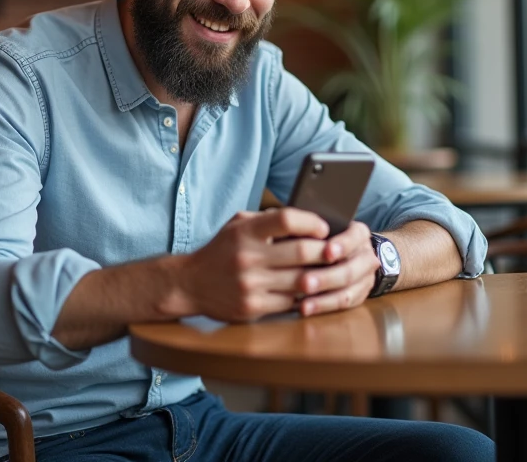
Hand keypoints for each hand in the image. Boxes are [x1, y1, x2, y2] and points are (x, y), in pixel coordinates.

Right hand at [176, 208, 334, 322]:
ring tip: (330, 271)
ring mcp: (250, 285)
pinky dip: (304, 296)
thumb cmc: (221, 251)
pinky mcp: (253, 307)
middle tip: (337, 251)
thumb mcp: (237, 225)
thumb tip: (306, 218)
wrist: (189, 284)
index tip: (324, 228)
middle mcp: (247, 257)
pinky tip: (311, 290)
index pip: (287, 219)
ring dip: (320, 276)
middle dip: (325, 251)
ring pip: (301, 280)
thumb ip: (267, 219)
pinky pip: (291, 302)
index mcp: (245, 232)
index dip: (312, 222)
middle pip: (302, 252)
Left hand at [293, 220, 378, 316]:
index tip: (327, 252)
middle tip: (305, 283)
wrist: (346, 250)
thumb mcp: (323, 226)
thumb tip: (293, 232)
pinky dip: (323, 308)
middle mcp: (366, 257)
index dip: (341, 246)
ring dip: (324, 300)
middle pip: (349, 271)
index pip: (353, 238)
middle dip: (326, 278)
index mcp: (359, 234)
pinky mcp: (358, 297)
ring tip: (303, 304)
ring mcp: (365, 279)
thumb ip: (312, 229)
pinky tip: (306, 309)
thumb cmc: (325, 235)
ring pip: (347, 293)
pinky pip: (342, 306)